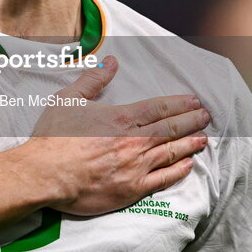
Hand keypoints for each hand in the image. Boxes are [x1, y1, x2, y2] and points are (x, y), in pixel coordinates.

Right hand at [25, 55, 209, 215]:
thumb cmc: (54, 138)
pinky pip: (163, 179)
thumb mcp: (69, 99)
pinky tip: (188, 165)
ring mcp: (135, 167)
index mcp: (121, 118)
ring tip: (203, 138)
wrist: (45, 174)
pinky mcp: (131, 189)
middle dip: (191, 121)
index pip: (159, 108)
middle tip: (206, 116)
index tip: (194, 102)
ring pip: (171, 153)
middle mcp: (133, 141)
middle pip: (170, 129)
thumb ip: (93, 79)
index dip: (180, 104)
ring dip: (190, 144)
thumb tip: (111, 62)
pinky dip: (178, 171)